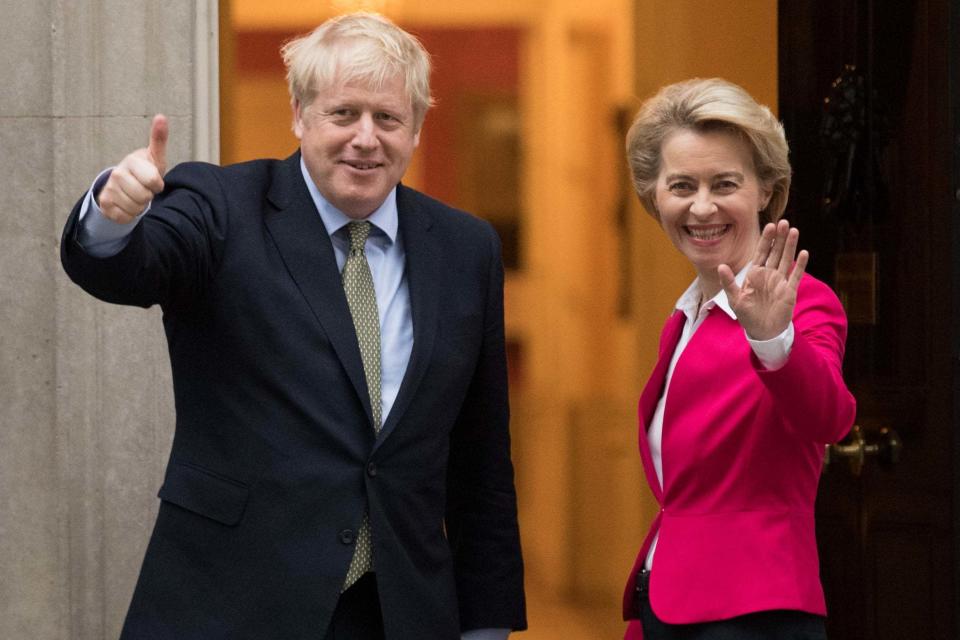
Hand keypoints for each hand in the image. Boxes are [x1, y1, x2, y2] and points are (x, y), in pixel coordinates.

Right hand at [97, 114, 167, 223]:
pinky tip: (127, 204)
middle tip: (144, 188)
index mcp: (131, 161)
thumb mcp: (154, 157)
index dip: (157, 184)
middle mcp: (117, 174)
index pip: (153, 182)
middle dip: (148, 196)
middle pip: (144, 197)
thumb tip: (161, 116)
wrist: (123, 184)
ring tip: (136, 195)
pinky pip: (125, 217)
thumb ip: (159, 139)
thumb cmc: (144, 170)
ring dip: (140, 206)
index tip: (154, 179)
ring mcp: (109, 189)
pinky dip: (130, 215)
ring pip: (135, 208)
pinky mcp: (104, 204)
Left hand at [718, 219, 808, 340]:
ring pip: (786, 260)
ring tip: (794, 231)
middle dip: (779, 238)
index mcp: (755, 274)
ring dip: (790, 246)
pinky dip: (800, 265)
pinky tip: (804, 253)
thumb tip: (721, 266)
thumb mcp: (734, 298)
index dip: (766, 240)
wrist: (762, 331)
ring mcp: (780, 281)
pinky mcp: (790, 291)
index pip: (762, 252)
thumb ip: (729, 282)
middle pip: (776, 252)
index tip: (770, 226)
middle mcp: (769, 275)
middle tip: (784, 222)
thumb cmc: (747, 315)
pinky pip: (796, 275)